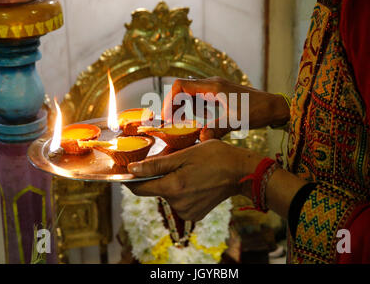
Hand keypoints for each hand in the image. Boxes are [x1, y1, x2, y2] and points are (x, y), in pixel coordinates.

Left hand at [126, 139, 264, 220]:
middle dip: (157, 176)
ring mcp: (187, 211)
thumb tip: (132, 170)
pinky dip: (181, 191)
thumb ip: (156, 164)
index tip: (128, 171)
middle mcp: (178, 204)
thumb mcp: (184, 154)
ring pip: (167, 195)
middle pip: (155, 190)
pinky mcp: (195, 214)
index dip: (130, 180)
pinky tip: (194, 180)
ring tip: (187, 169)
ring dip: (171, 183)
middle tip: (172, 160)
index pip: (139, 189)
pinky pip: (179, 201)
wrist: (241, 172)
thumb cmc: (215, 157)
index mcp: (173, 188)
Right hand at [162, 77, 289, 140]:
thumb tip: (200, 139)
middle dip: (175, 106)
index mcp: (212, 87)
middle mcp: (212, 84)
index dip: (169, 100)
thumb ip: (216, 129)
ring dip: (185, 109)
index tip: (166, 117)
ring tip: (184, 126)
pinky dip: (196, 111)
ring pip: (191, 96)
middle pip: (183, 90)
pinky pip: (201, 100)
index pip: (181, 85)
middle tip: (171, 124)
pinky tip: (201, 123)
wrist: (274, 107)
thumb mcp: (235, 121)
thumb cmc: (256, 111)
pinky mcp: (221, 95)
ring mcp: (216, 89)